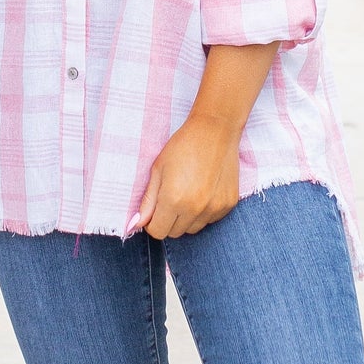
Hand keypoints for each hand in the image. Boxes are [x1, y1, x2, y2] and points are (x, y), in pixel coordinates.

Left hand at [138, 112, 241, 238]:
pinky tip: (204, 191)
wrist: (215, 131)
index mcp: (173, 200)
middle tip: (171, 197)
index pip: (158, 232)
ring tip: (188, 193)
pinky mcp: (228, 204)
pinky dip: (204, 212)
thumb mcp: (158, 170)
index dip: (153, 222)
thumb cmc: (182, 146)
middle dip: (169, 221)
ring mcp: (214, 208)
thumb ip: (147, 201)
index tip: (155, 208)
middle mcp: (195, 209)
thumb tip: (135, 225)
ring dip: (187, 218)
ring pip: (193, 229)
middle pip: (175, 233)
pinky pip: (210, 220)